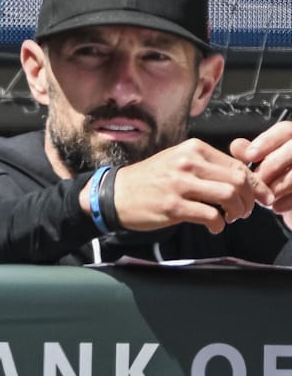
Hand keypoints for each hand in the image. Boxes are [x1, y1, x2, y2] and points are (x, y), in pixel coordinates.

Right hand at [104, 139, 270, 233]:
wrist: (115, 194)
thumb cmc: (149, 180)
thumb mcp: (177, 160)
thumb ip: (207, 165)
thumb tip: (241, 179)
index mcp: (193, 148)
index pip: (237, 165)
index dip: (254, 184)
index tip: (259, 197)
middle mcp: (187, 162)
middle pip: (237, 181)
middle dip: (249, 200)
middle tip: (244, 211)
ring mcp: (180, 184)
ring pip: (228, 196)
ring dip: (236, 212)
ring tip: (230, 218)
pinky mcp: (173, 206)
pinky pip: (211, 216)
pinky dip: (219, 225)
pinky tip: (214, 226)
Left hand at [230, 120, 291, 218]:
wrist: (291, 203)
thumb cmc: (278, 181)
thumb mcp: (264, 166)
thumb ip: (251, 153)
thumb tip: (238, 146)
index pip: (285, 130)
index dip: (266, 141)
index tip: (250, 155)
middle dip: (272, 165)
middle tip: (257, 180)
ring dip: (280, 185)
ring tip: (265, 196)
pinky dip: (289, 201)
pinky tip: (277, 206)